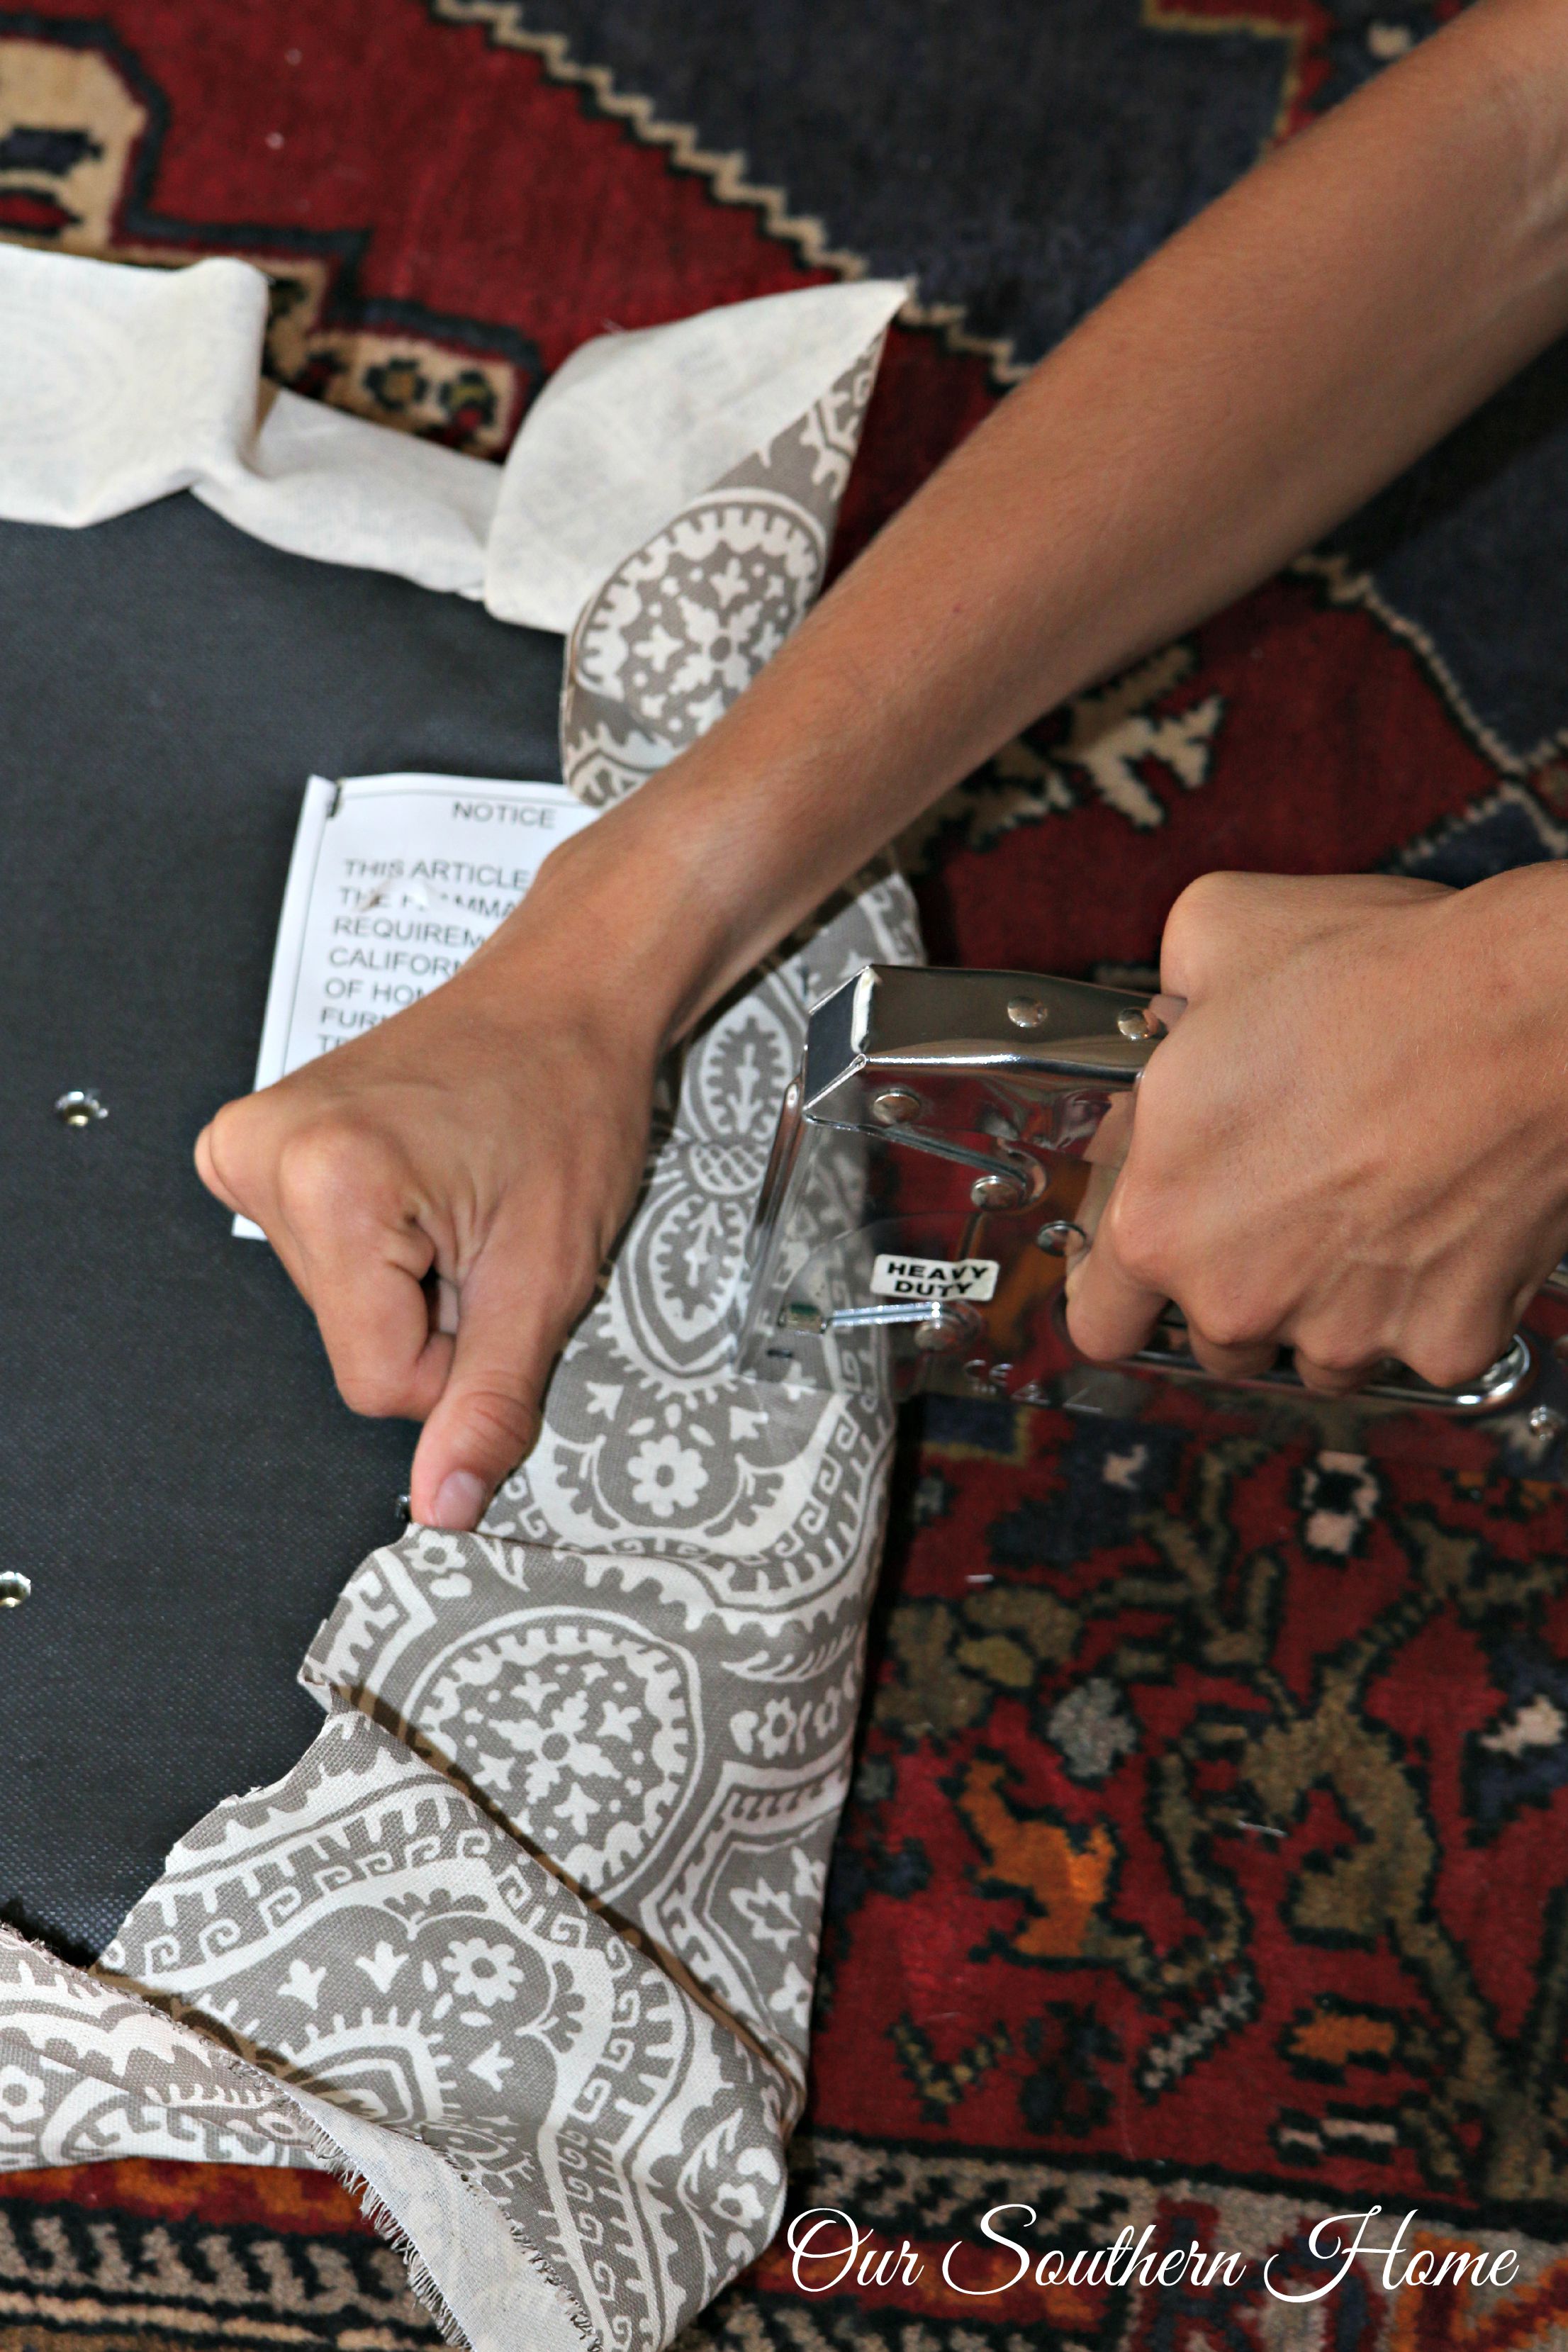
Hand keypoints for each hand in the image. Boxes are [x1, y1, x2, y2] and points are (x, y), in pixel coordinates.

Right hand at [194, 864, 663, 1531]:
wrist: (566, 1000)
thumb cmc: (567, 1095)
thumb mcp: (546, 1273)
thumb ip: (492, 1402)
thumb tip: (446, 1504)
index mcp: (330, 1181)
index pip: (377, 1380)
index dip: (458, 1353)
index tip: (494, 1274)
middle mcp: (267, 1153)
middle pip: (353, 1342)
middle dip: (433, 1309)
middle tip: (482, 1222)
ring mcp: (252, 1144)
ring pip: (340, 1307)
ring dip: (414, 1277)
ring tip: (457, 1194)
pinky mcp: (257, 1145)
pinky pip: (321, 1258)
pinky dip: (384, 1244)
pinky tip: (422, 1182)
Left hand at [1065, 867, 1567, 1393]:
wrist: (1539, 1009)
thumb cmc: (1379, 972)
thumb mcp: (1212, 934)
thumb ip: (1159, 1010)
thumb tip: (1162, 1029)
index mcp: (1159, 1220)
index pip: (1098, 1320)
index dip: (1121, 1290)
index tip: (1151, 1262)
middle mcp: (1239, 1298)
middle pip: (1215, 1339)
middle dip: (1239, 1283)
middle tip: (1288, 1198)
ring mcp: (1345, 1333)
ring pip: (1317, 1353)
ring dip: (1330, 1302)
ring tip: (1371, 1203)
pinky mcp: (1445, 1345)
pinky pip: (1419, 1342)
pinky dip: (1431, 1297)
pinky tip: (1443, 1215)